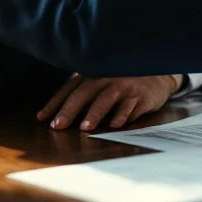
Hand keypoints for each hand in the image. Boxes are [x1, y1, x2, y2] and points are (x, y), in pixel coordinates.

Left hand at [37, 73, 182, 130]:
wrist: (159, 76)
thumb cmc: (124, 82)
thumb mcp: (103, 79)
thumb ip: (83, 91)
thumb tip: (54, 113)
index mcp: (95, 73)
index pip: (71, 87)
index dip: (56, 102)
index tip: (43, 118)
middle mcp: (108, 77)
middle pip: (85, 92)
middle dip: (70, 110)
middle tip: (58, 126)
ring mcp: (126, 85)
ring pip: (107, 98)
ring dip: (95, 113)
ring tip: (85, 127)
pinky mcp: (142, 96)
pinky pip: (131, 106)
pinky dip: (123, 115)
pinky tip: (116, 125)